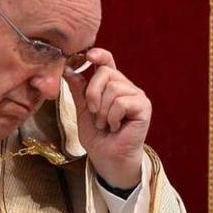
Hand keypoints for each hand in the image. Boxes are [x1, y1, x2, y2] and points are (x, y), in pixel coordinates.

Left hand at [62, 48, 150, 188]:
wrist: (107, 157)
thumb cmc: (97, 136)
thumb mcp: (82, 110)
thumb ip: (78, 90)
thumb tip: (68, 69)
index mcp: (111, 85)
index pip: (107, 61)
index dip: (99, 54)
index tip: (88, 55)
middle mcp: (126, 87)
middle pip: (105, 72)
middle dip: (92, 94)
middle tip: (94, 114)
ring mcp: (136, 95)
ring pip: (113, 88)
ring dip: (102, 111)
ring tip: (105, 124)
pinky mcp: (144, 106)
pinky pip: (121, 102)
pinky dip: (113, 117)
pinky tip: (116, 127)